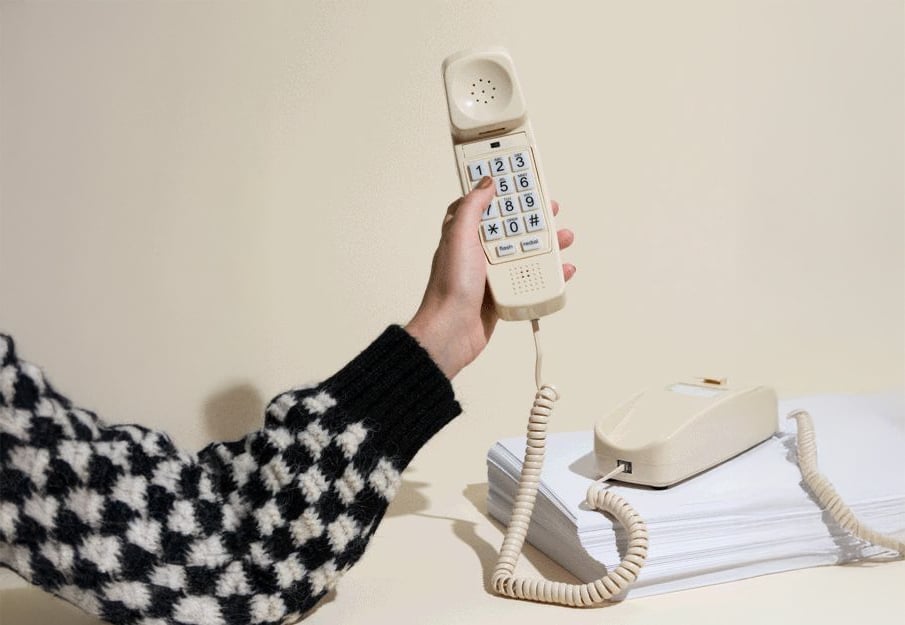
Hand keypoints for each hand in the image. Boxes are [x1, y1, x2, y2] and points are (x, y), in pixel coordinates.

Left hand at [405, 177, 575, 378]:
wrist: (451, 331)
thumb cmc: (449, 287)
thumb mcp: (459, 236)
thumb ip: (472, 207)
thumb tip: (486, 183)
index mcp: (465, 233)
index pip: (487, 204)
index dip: (504, 191)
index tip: (523, 181)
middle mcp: (479, 250)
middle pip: (513, 226)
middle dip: (535, 217)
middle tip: (552, 209)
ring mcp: (493, 272)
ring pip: (527, 252)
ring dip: (549, 244)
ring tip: (564, 238)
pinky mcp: (505, 292)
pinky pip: (531, 278)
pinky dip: (549, 274)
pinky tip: (561, 270)